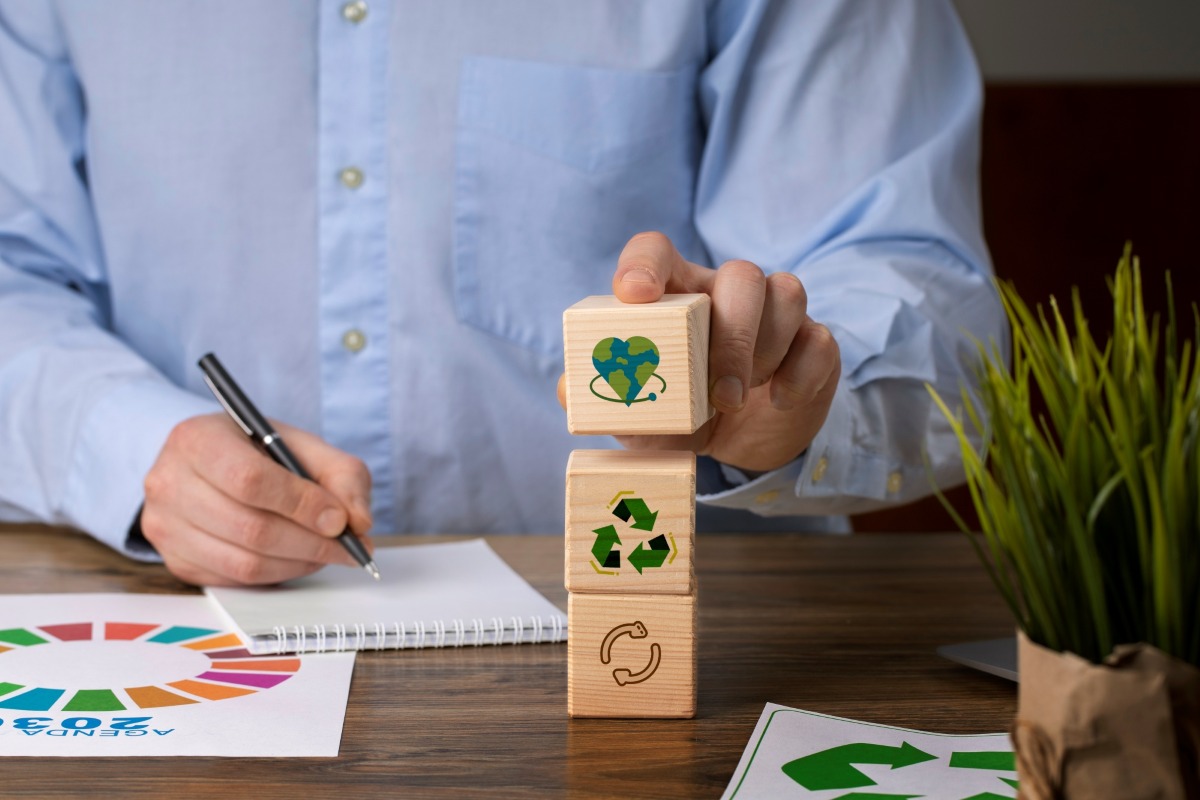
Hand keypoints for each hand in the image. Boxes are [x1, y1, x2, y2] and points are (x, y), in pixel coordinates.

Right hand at [140, 413, 373, 585]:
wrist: (210, 464)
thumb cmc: (259, 451)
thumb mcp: (303, 446)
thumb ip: (341, 475)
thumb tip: (359, 523)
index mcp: (197, 439)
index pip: (250, 480)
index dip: (301, 505)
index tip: (339, 520)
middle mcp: (168, 482)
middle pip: (249, 527)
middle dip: (310, 542)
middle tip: (348, 547)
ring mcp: (164, 526)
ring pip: (244, 562)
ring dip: (299, 563)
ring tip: (329, 552)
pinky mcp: (175, 560)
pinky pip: (235, 580)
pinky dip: (278, 575)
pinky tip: (298, 558)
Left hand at [559, 232, 840, 472]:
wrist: (737, 442)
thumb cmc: (679, 413)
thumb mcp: (638, 413)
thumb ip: (605, 398)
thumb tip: (569, 389)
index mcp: (674, 294)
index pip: (656, 250)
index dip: (645, 265)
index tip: (635, 295)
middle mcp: (724, 291)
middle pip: (740, 275)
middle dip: (733, 336)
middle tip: (720, 394)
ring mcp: (774, 313)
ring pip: (786, 294)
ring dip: (764, 351)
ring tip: (740, 399)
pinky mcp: (811, 343)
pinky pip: (819, 338)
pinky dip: (800, 372)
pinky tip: (779, 402)